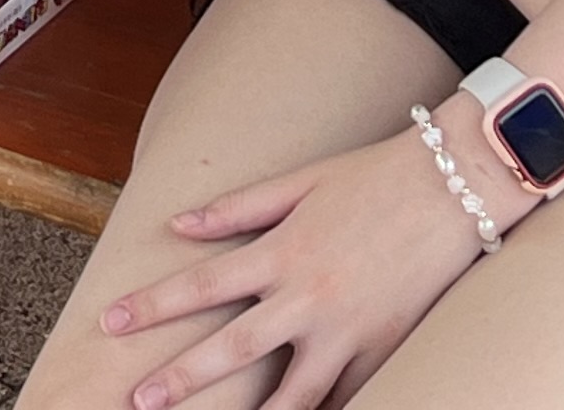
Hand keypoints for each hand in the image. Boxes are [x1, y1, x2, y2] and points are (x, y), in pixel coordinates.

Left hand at [99, 124, 503, 409]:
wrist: (453, 187)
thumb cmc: (372, 177)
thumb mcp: (299, 182)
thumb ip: (237, 208)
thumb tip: (179, 225)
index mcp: (281, 252)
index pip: (200, 285)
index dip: (151, 306)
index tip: (110, 323)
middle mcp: (309, 298)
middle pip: (232, 349)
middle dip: (181, 378)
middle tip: (138, 399)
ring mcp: (349, 332)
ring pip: (293, 396)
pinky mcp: (386, 349)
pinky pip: (348, 394)